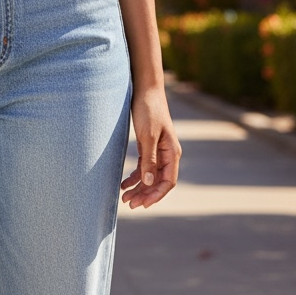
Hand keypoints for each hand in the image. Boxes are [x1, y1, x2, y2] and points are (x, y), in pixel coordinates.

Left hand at [120, 85, 180, 208]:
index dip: (156, 195)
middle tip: (129, 204)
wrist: (144, 89)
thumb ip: (149, 159)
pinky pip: (143, 167)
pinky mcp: (147, 146)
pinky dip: (134, 176)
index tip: (143, 204)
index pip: (168, 182)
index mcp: (172, 153)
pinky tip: (123, 184)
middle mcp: (167, 154)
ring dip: (138, 188)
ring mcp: (157, 151)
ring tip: (124, 198)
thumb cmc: (148, 110)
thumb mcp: (148, 135)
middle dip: (145, 194)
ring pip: (149, 176)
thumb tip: (148, 181)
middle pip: (158, 181)